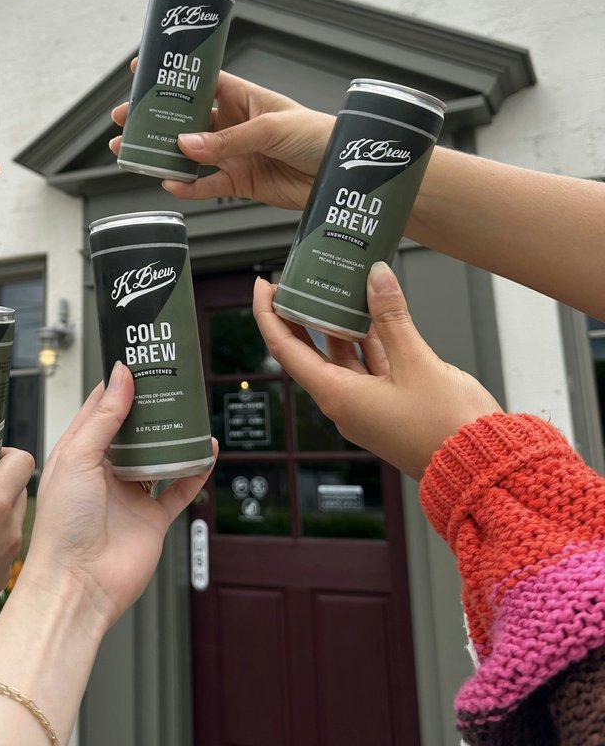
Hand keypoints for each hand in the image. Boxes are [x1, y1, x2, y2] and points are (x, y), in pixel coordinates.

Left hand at [19, 363, 215, 630]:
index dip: (118, 385)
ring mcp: (130, 494)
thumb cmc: (63, 527)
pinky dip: (194, 471)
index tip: (138, 361)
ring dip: (174, 437)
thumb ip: (103, 416)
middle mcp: (105, 471)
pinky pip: (179, 488)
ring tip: (191, 411)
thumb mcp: (78, 457)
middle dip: (151, 407)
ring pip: (159, 456)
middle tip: (171, 380)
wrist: (79, 584)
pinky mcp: (153, 518)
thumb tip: (121, 375)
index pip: (100, 409)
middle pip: (134, 430)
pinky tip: (206, 453)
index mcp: (79, 453)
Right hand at [109, 66, 332, 209]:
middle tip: (125, 119)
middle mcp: (235, 124)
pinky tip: (169, 183)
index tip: (142, 70)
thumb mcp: (272, 128)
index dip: (173, 77)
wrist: (345, 175)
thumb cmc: (321, 135)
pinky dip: (188, 187)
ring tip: (132, 154)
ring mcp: (236, 154)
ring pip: (189, 154)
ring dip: (162, 154)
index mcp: (244, 98)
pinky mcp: (241, 183)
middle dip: (155, 120)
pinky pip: (207, 185)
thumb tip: (187, 145)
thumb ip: (228, 140)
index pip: (201, 82)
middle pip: (186, 120)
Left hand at [252, 262, 500, 477]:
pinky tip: (373, 312)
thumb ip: (393, 318)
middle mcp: (345, 403)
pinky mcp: (390, 405)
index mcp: (338, 397)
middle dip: (300, 314)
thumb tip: (376, 277)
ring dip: (338, 323)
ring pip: (342, 356)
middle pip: (309, 351)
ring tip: (336, 286)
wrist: (480, 468)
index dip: (270, 315)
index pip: (287, 350)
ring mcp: (367, 406)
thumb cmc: (446, 428)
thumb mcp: (417, 363)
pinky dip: (368, 338)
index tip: (263, 286)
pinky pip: (369, 365)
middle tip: (296, 280)